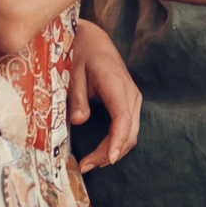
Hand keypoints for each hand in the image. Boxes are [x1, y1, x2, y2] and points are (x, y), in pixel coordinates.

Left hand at [68, 19, 142, 172]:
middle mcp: (130, 94)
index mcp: (116, 85)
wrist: (93, 40)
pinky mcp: (130, 103)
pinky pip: (129, 127)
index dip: (117, 141)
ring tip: (91, 163)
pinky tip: (102, 152)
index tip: (108, 159)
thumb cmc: (80, 54)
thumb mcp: (72, 73)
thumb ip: (76, 98)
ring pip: (131, 133)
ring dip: (114, 150)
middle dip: (110, 153)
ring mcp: (133, 99)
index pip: (123, 118)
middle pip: (129, 131)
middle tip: (86, 166)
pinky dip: (118, 143)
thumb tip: (78, 121)